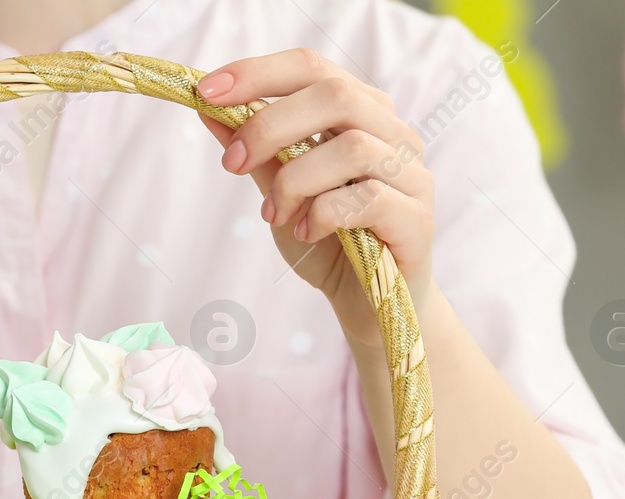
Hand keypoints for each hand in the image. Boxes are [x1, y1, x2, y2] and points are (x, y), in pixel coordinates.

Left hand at [196, 50, 435, 349]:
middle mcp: (393, 132)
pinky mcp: (417, 218)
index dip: (258, 73)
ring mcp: (411, 174)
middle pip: (335, 95)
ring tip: (272, 214)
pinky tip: (305, 234)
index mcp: (360, 113)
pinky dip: (324, 215)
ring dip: (296, 180)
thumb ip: (255, 152)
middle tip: (233, 164)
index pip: (311, 68)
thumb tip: (207, 108)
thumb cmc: (327, 243)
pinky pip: (368, 199)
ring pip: (353, 148)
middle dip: (270, 125)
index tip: (206, 92)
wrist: (366, 304)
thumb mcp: (279, 192)